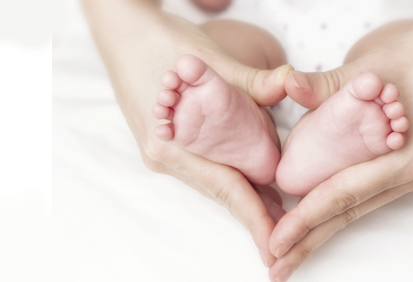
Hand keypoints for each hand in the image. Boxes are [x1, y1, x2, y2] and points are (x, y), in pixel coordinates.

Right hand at [82, 0, 290, 265]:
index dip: (253, 215)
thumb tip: (289, 85)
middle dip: (254, 211)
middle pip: (219, 189)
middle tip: (290, 233)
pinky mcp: (166, 141)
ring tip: (278, 211)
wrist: (122, 31)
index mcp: (168, 145)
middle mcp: (164, 155)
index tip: (275, 243)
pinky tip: (252, 178)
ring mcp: (163, 150)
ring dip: (244, 192)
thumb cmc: (158, 42)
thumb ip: (249, 80)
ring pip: (212, 178)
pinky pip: (204, 165)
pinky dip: (230, 172)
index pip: (222, 187)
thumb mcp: (205, 59)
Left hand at [267, 14, 412, 280]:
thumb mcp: (377, 65)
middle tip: (276, 266)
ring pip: (361, 206)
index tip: (277, 242)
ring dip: (323, 228)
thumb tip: (287, 85)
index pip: (345, 193)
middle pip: (351, 212)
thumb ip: (328, 83)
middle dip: (310, 240)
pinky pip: (373, 193)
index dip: (307, 219)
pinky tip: (320, 218)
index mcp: (408, 154)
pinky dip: (343, 206)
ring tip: (291, 250)